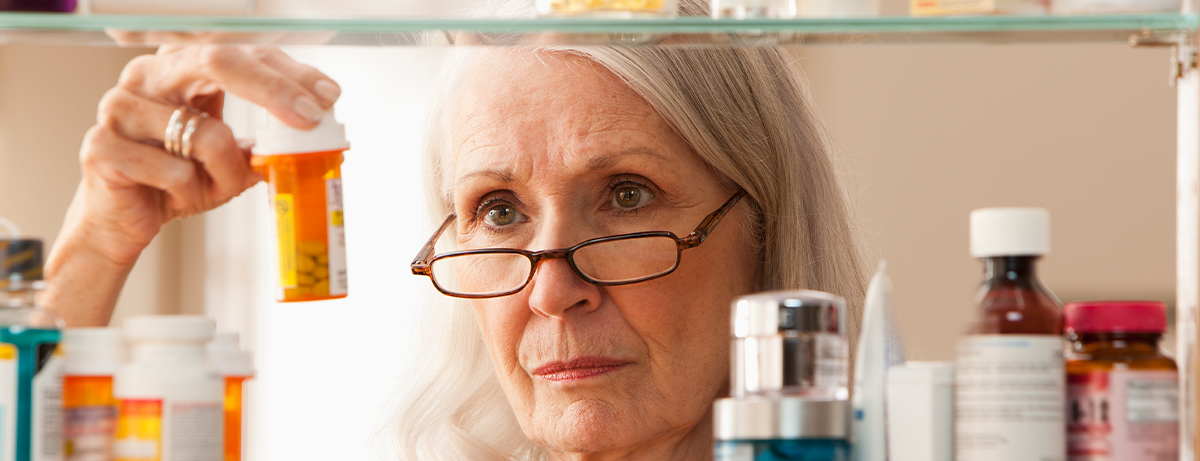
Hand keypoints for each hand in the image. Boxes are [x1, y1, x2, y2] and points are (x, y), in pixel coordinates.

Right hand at [45, 45, 339, 325]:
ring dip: (224, 174)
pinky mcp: (102, 146)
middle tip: (309, 119)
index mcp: (180, 69)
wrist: (122, 222)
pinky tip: (171, 197)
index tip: (326, 95)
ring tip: (205, 187)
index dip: (288, 73)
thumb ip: (265, 145)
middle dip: (273, 89)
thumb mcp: (230, 162)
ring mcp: (119, 106)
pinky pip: (174, 172)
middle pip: (218, 61)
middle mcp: (147, 76)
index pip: (243, 54)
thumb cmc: (174, 183)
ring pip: (205, 134)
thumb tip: (318, 136)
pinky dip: (188, 194)